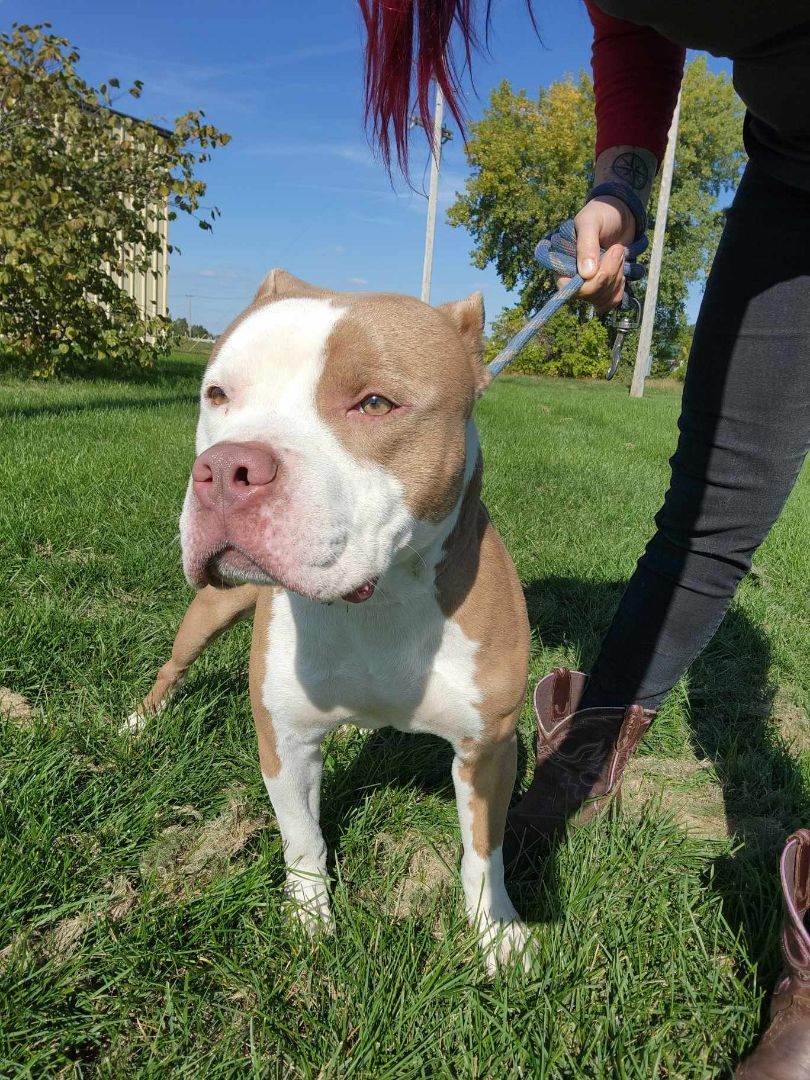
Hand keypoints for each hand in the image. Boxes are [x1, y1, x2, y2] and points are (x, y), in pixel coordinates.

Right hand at [558, 195, 636, 314]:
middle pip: (588, 295)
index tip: (606, 266)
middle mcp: (572, 278)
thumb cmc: (601, 213)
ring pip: (602, 299)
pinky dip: (620, 287)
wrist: (620, 213)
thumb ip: (586, 245)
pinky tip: (623, 269)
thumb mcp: (591, 222)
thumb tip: (586, 274)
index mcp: (562, 263)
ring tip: (620, 253)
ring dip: (616, 278)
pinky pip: (611, 301)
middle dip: (608, 275)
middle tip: (618, 249)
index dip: (589, 285)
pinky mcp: (603, 288)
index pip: (568, 289)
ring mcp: (589, 285)